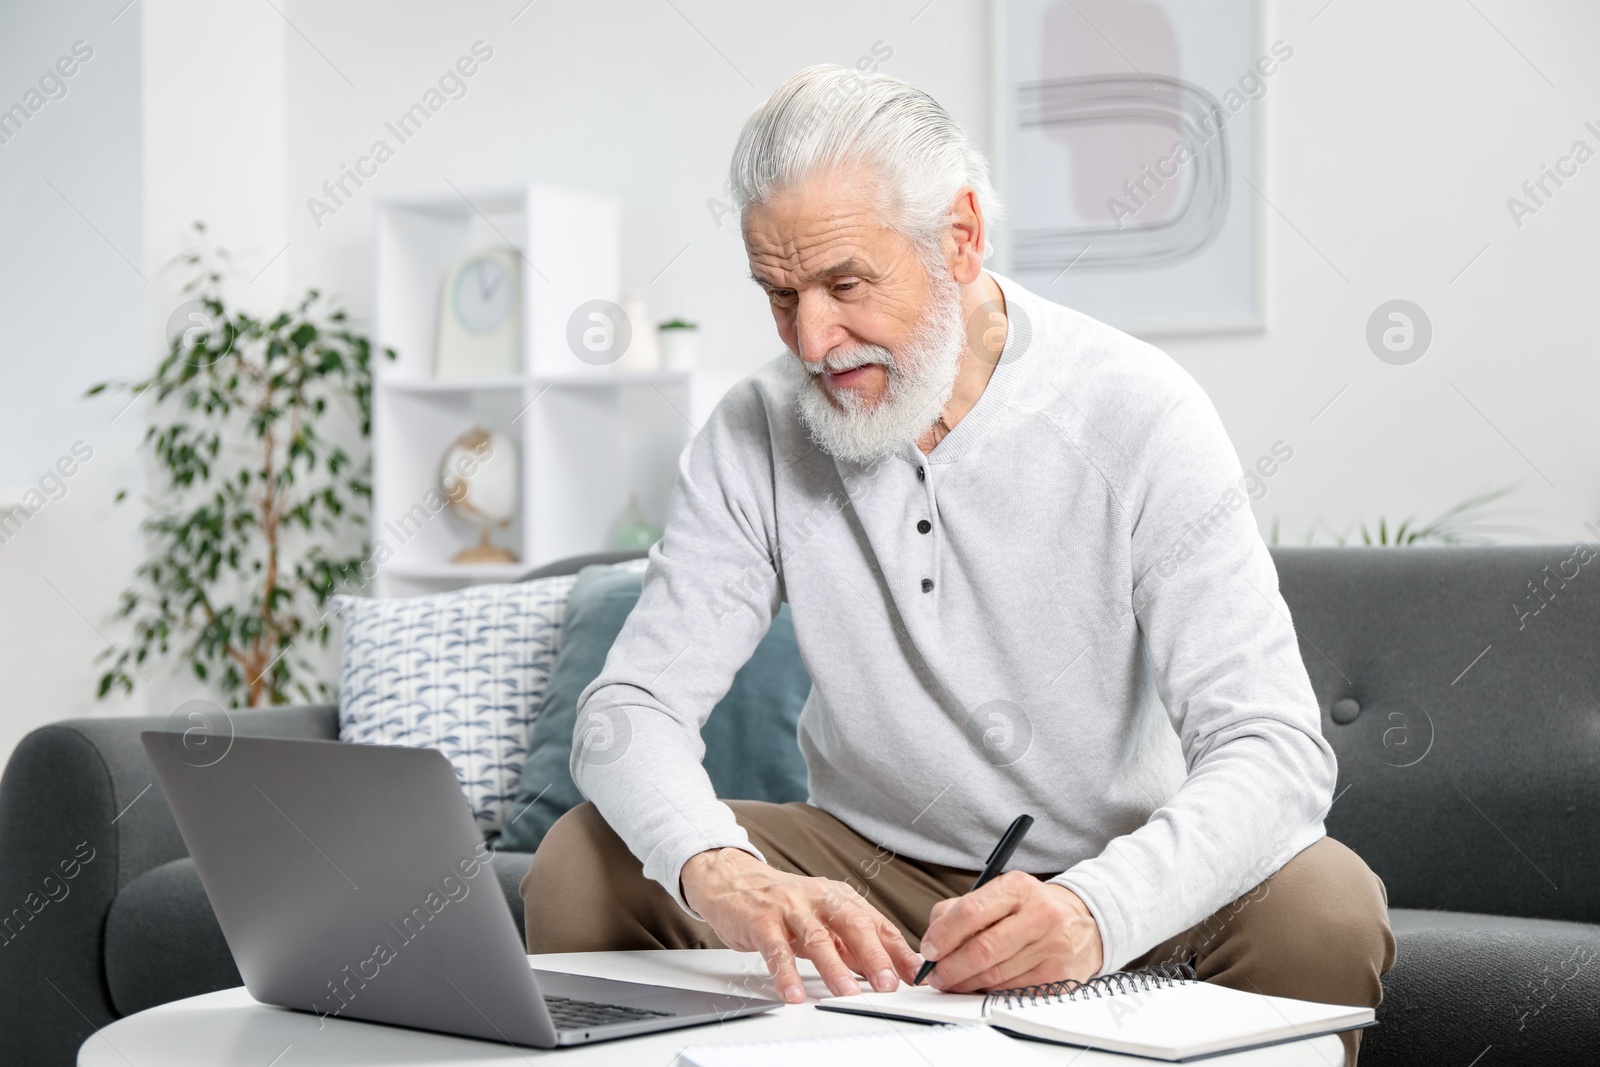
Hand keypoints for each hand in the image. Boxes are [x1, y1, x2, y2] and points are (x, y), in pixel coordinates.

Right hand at [681, 847, 922, 1003]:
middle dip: (874, 955)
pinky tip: (794, 993)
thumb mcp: (823, 918)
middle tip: (887, 983)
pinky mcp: (762, 921)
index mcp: (840, 898)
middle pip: (853, 924)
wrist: (734, 880)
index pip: (877, 924)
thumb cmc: (784, 903)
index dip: (897, 950)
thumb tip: (887, 971)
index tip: (915, 974)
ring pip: (817, 937)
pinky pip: (776, 949)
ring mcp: (790, 908)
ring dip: (833, 967)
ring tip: (846, 991)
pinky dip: (786, 973)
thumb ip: (852, 944)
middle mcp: (819, 899)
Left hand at [919, 872, 1102, 992]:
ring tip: (952, 982)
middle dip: (950, 968)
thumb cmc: (1031, 909)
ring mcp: (1052, 947)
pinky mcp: (1059, 976)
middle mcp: (1040, 915)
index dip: (944, 935)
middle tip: (935, 976)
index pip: (971, 911)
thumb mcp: (999, 894)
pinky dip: (989, 992)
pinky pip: (1012, 990)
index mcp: (1018, 888)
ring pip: (995, 975)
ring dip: (965, 984)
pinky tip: (980, 986)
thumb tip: (932, 940)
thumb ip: (959, 910)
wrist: (1084, 923)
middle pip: (982, 950)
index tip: (929, 950)